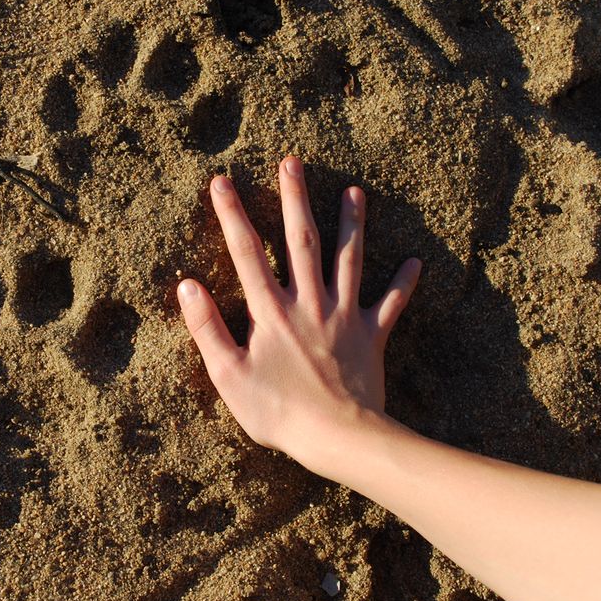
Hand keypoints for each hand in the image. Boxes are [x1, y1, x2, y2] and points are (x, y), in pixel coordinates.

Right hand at [177, 157, 421, 477]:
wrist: (338, 438)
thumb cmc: (278, 412)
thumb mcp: (228, 376)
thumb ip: (206, 328)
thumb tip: (186, 286)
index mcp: (271, 312)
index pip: (247, 253)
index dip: (232, 215)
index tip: (222, 182)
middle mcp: (309, 303)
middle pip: (302, 241)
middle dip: (295, 199)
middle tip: (293, 162)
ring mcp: (344, 317)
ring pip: (348, 261)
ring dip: (351, 225)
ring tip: (356, 192)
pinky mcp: (371, 337)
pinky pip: (390, 305)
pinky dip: (402, 284)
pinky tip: (414, 262)